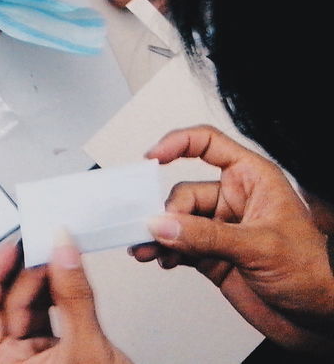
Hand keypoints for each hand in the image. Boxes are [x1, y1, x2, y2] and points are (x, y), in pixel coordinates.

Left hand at [0, 238, 131, 363]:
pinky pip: (49, 319)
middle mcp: (12, 361)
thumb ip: (74, 297)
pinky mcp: (55, 356)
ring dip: (45, 283)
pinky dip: (59, 298)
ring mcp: (33, 359)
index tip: (11, 247)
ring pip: (29, 310)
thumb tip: (63, 252)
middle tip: (45, 246)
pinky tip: (66, 278)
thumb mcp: (86, 348)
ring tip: (58, 257)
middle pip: (8, 304)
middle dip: (27, 273)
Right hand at [133, 127, 333, 351]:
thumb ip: (207, 236)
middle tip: (155, 232)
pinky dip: (164, 251)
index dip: (178, 143)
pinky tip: (162, 260)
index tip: (152, 157)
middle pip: (184, 191)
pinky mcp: (210, 254)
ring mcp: (220, 228)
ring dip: (158, 235)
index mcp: (253, 180)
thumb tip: (162, 225)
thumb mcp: (260, 247)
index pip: (209, 145)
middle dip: (166, 212)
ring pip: (176, 220)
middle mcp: (234, 200)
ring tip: (146, 250)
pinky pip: (176, 244)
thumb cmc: (313, 274)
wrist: (317, 321)